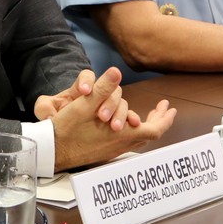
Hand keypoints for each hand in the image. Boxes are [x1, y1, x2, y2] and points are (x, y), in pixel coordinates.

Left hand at [34, 68, 139, 130]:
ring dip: (120, 113)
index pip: (86, 76)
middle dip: (107, 101)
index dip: (87, 81)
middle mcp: (98, 93)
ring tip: (115, 127)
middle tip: (101, 116)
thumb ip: (44, 108)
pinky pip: (128, 115)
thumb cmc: (58, 114)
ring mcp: (109, 104)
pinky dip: (132, 119)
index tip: (85, 91)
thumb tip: (48, 116)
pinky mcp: (116, 117)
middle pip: (109, 88)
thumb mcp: (47, 110)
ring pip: (120, 101)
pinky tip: (134, 125)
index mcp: (81, 87)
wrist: (67, 128)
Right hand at [51, 68, 176, 170]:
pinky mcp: (105, 152)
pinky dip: (133, 130)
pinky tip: (124, 123)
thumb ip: (102, 88)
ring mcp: (113, 150)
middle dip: (158, 120)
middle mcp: (121, 144)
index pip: (154, 129)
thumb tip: (116, 71)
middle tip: (162, 109)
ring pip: (138, 138)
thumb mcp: (84, 105)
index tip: (171, 108)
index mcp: (121, 134)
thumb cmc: (67, 128)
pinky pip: (127, 141)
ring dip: (145, 125)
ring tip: (146, 114)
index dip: (165, 119)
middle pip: (149, 134)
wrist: (51, 151)